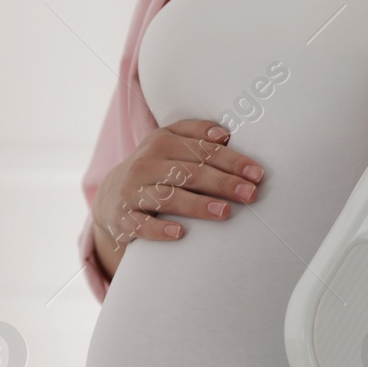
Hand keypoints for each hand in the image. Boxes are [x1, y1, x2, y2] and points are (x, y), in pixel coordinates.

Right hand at [90, 119, 264, 278]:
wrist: (110, 195)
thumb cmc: (154, 167)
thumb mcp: (169, 142)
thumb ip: (196, 133)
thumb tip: (226, 134)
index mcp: (162, 141)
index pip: (203, 149)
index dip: (232, 161)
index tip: (257, 173)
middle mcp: (146, 163)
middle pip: (190, 172)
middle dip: (223, 182)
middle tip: (250, 194)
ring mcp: (132, 190)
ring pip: (168, 196)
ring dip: (198, 205)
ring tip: (225, 212)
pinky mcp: (122, 217)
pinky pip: (141, 224)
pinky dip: (159, 229)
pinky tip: (180, 233)